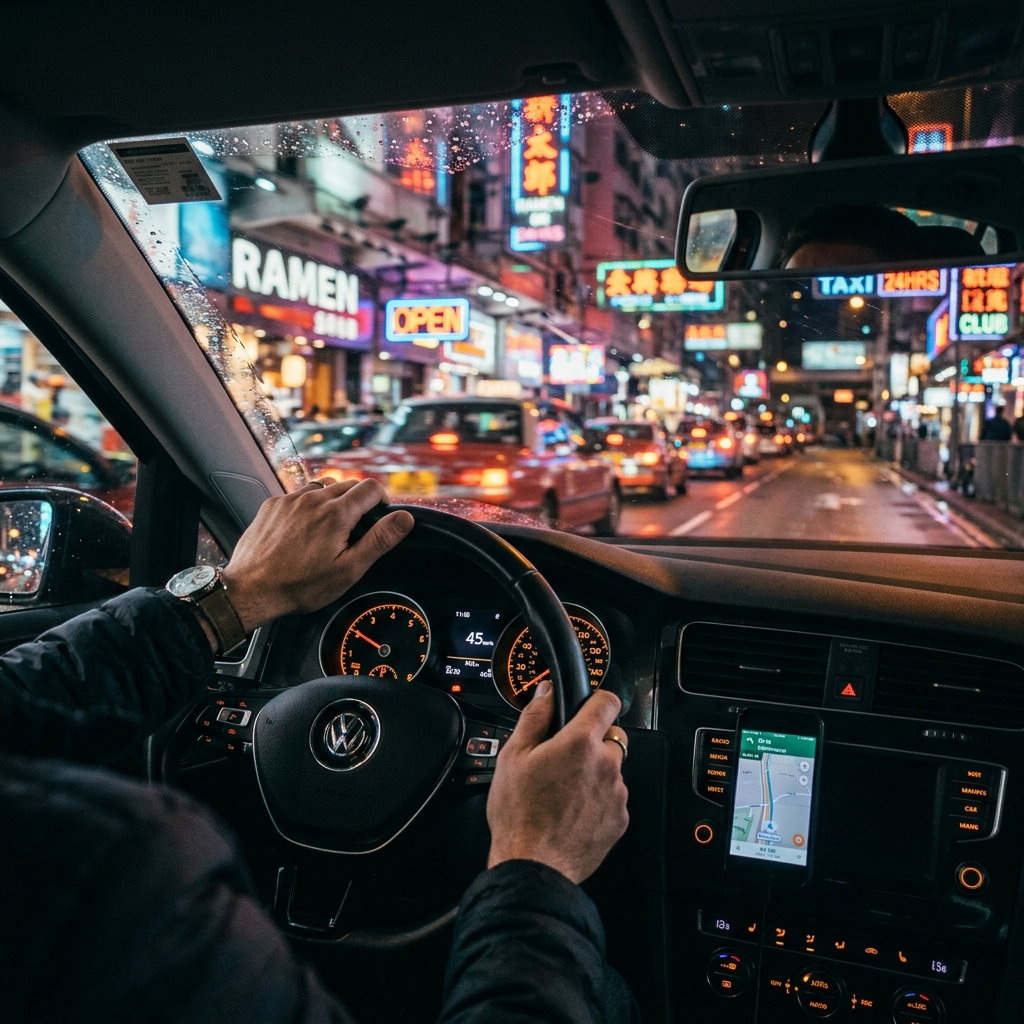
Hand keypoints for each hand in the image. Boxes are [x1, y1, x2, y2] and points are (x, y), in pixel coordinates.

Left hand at [220, 479, 412, 631]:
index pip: (371, 488)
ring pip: (323, 486)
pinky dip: (308, 505)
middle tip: (355, 528)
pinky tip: (305, 529)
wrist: (251, 590)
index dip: (382, 500)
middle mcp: (313, 499)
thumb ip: (379, 540)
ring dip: (333, 499)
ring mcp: (290, 499)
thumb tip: (405, 518)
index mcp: (336, 514)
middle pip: (348, 484)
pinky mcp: (273, 504)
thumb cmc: (300, 586)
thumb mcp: (348, 569)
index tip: (380, 515)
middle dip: (359, 501)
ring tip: (331, 527)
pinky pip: (299, 494)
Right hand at [486, 680, 628, 884]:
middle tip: (565, 758)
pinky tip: (573, 810)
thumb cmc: (520, 813)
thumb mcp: (513, 756)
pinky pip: (613, 797)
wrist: (534, 865)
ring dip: (595, 772)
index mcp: (580, 743)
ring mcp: (616, 794)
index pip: (607, 702)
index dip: (597, 700)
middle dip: (593, 741)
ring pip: (612, 769)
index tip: (589, 706)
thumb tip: (547, 692)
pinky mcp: (620, 819)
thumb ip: (535, 717)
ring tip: (564, 790)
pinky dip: (599, 799)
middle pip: (612, 737)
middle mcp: (606, 765)